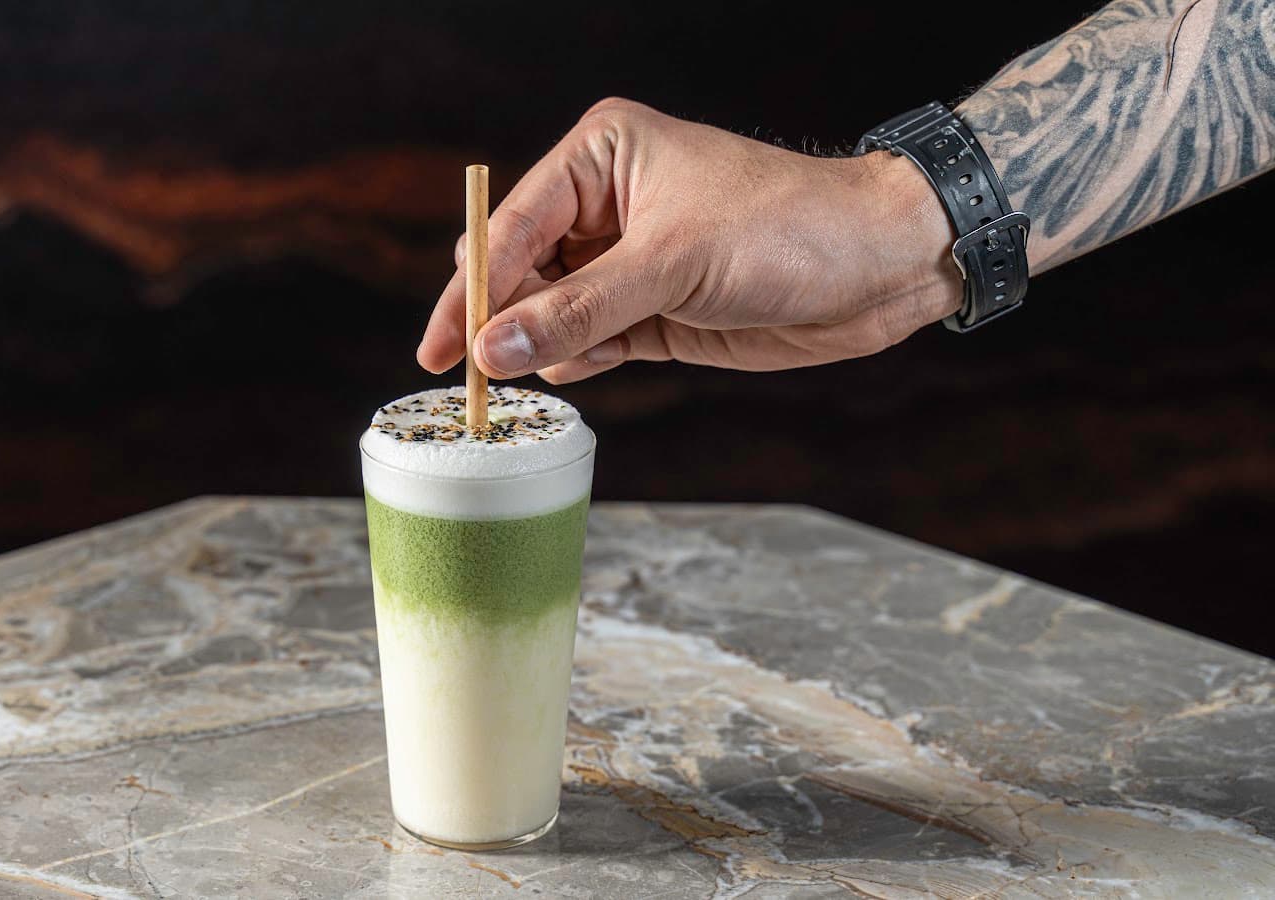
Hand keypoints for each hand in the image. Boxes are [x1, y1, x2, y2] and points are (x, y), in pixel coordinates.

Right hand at [417, 98, 962, 382]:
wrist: (880, 266)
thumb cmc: (787, 228)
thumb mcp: (673, 265)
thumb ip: (577, 310)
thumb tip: (493, 346)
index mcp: (601, 158)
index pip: (510, 227)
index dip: (470, 290)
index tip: (439, 349)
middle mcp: (605, 207)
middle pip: (518, 273)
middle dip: (500, 321)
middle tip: (479, 375)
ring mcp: (627, 263)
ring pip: (548, 315)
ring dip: (545, 346)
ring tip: (567, 357)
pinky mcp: (652, 312)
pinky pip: (587, 342)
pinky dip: (581, 360)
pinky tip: (597, 361)